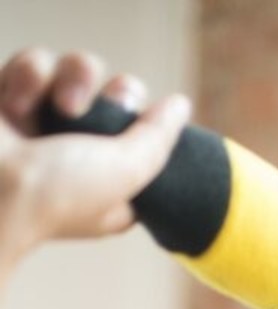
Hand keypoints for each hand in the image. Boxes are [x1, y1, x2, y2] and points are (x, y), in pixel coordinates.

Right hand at [0, 47, 188, 283]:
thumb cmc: (56, 193)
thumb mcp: (127, 172)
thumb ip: (158, 138)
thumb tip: (180, 105)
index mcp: (112, 183)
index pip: (146, 138)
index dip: (147, 122)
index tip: (138, 125)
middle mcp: (80, 153)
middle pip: (117, 94)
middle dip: (114, 93)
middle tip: (100, 110)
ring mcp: (44, 124)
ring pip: (76, 70)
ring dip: (70, 79)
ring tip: (58, 107)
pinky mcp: (9, 98)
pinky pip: (34, 64)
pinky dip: (27, 76)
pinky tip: (16, 104)